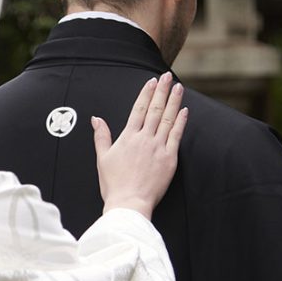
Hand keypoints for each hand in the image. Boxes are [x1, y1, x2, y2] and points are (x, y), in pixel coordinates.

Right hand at [92, 72, 187, 218]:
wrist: (129, 203)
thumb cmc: (114, 184)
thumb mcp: (102, 158)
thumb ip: (101, 136)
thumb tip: (96, 119)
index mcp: (128, 137)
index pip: (139, 109)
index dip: (146, 93)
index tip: (152, 82)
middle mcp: (144, 139)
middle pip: (155, 109)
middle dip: (162, 91)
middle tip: (167, 77)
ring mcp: (158, 148)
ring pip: (168, 119)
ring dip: (174, 101)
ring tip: (178, 88)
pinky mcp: (170, 159)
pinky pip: (176, 136)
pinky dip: (181, 122)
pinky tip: (185, 111)